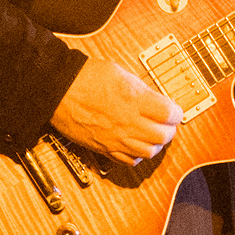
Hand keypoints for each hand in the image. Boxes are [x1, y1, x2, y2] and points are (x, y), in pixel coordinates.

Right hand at [50, 57, 183, 165]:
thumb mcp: (121, 73)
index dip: (176, 112)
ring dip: (155, 144)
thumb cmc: (84, 78)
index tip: (173, 110)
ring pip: (149, 152)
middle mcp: (129, 122)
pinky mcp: (104, 148)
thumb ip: (141, 89)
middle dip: (168, 130)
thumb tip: (154, 99)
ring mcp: (116, 138)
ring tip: (152, 135)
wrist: (58, 91)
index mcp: (135, 100)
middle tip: (166, 124)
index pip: (171, 114)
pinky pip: (129, 161)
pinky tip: (135, 145)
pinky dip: (136, 156)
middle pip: (163, 136)